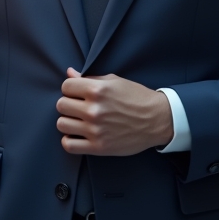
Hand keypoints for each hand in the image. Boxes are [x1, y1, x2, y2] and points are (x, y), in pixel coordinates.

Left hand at [56, 68, 173, 156]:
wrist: (157, 119)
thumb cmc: (137, 97)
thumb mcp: (115, 81)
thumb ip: (90, 78)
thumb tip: (70, 73)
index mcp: (97, 89)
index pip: (66, 86)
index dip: (70, 89)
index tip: (77, 93)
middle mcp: (94, 109)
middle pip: (61, 105)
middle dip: (69, 104)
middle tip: (79, 107)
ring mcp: (95, 129)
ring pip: (61, 124)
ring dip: (68, 121)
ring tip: (78, 121)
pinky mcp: (98, 147)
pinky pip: (69, 145)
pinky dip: (69, 140)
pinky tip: (77, 135)